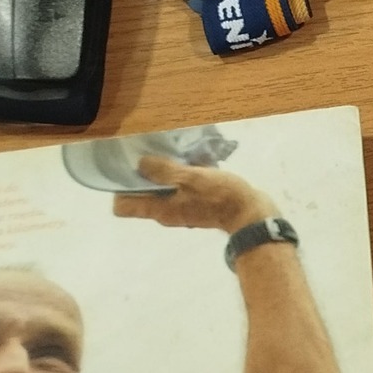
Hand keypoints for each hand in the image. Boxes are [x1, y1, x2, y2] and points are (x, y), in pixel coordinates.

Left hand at [114, 157, 275, 234]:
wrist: (251, 214)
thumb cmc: (220, 196)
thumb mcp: (191, 178)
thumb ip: (164, 171)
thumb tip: (140, 163)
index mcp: (159, 210)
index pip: (122, 208)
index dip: (120, 189)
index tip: (129, 170)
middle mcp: (165, 214)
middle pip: (141, 198)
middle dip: (144, 178)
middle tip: (153, 158)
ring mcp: (182, 212)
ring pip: (161, 194)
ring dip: (165, 177)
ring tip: (176, 159)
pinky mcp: (197, 208)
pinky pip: (179, 193)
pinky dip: (181, 181)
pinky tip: (194, 167)